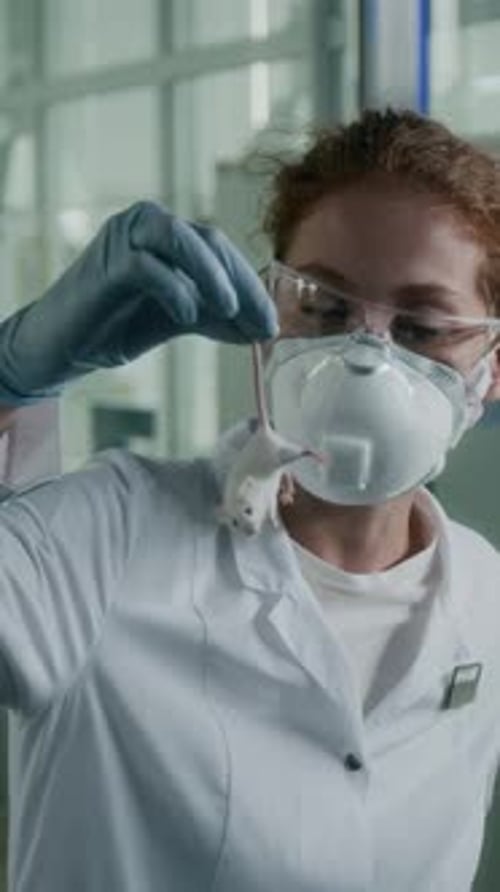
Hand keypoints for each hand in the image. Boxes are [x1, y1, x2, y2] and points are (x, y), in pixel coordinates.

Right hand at [0, 202, 278, 403]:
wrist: (61, 346)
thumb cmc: (116, 325)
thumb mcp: (177, 318)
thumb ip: (216, 316)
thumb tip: (262, 328)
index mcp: (167, 235)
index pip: (221, 250)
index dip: (251, 285)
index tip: (271, 324)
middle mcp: (147, 226)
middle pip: (208, 241)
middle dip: (241, 284)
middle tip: (263, 324)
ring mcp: (124, 240)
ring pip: (179, 238)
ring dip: (213, 275)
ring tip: (231, 311)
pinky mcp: (105, 265)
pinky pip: (146, 266)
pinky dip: (173, 290)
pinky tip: (187, 317)